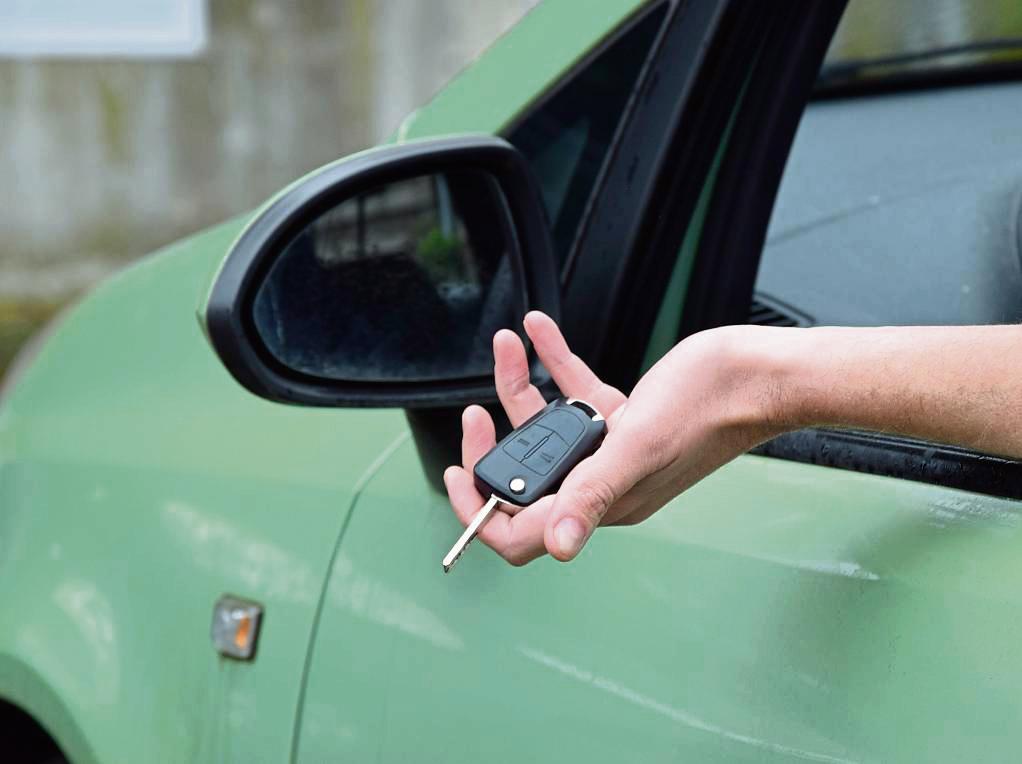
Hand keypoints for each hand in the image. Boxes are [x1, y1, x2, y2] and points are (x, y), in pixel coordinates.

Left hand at [444, 312, 784, 564]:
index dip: (482, 511)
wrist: (758, 374)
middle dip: (495, 440)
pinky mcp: (626, 417)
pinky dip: (554, 361)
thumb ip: (592, 493)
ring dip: (520, 386)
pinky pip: (577, 391)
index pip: (526, 530)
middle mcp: (604, 481)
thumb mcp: (639, 446)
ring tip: (509, 344)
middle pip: (528, 474)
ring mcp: (614, 449)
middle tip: (476, 412)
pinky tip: (539, 330)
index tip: (457, 476)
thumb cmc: (709, 408)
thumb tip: (557, 549)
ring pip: (549, 426)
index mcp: (604, 502)